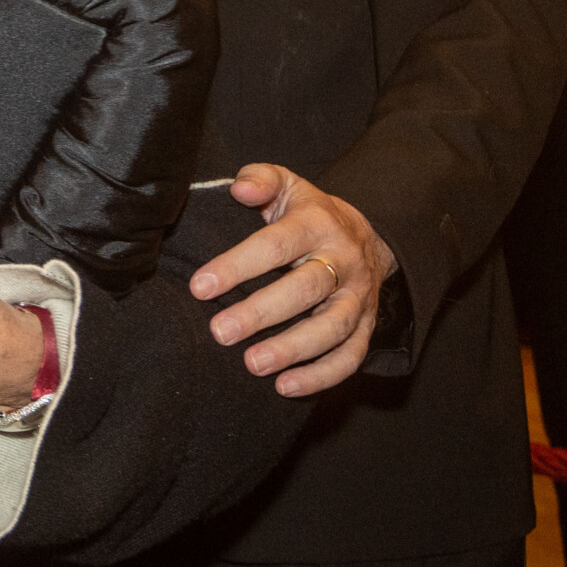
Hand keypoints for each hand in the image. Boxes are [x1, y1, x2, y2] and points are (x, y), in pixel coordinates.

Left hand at [189, 163, 395, 396]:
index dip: (237, 265)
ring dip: (293, 350)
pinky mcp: (367, 326)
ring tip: (252, 364)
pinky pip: (351, 357)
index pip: (275, 245)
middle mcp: (343, 262)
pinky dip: (322, 376)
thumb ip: (260, 179)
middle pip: (304, 290)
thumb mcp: (287, 185)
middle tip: (220, 332)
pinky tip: (285, 388)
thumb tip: (239, 188)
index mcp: (318, 225)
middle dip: (261, 314)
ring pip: (332, 328)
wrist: (368, 235)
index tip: (198, 287)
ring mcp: (358, 297)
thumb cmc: (307, 213)